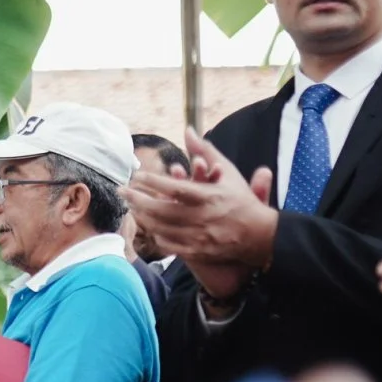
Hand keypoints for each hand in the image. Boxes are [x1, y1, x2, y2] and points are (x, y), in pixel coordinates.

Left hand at [124, 129, 277, 300]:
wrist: (260, 236)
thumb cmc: (241, 200)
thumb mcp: (227, 172)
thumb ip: (205, 151)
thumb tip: (188, 129)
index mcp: (209, 197)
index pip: (175, 188)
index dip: (153, 182)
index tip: (136, 175)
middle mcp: (202, 218)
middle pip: (162, 210)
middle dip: (138, 200)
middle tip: (122, 191)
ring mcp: (198, 237)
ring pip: (162, 228)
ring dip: (143, 217)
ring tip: (130, 206)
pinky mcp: (197, 251)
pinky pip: (169, 245)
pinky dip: (156, 235)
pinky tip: (148, 226)